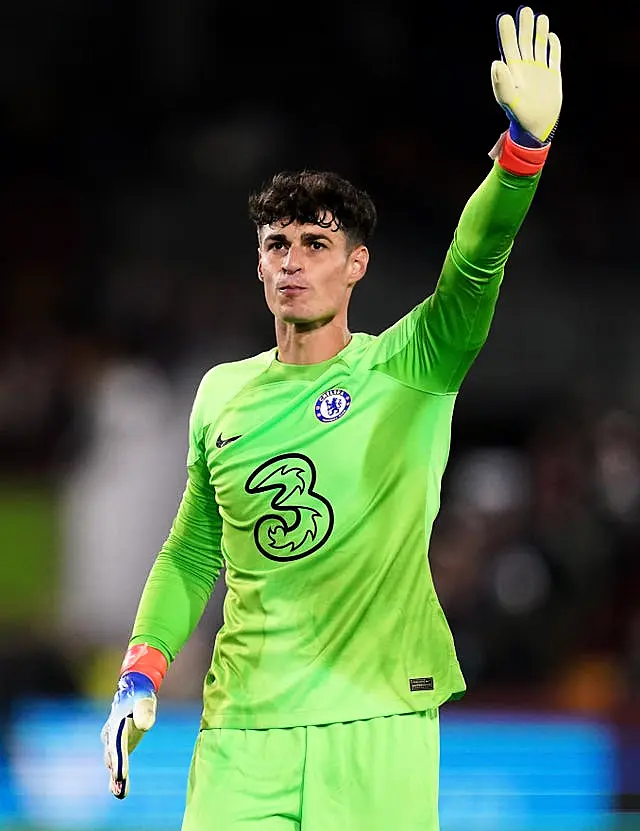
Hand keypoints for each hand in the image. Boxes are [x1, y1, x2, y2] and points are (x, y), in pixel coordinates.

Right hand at [100, 671, 156, 798]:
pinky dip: (117, 778)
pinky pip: (117, 764)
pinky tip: (120, 793)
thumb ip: (145, 711)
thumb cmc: (141, 697)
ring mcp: (113, 743)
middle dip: (116, 770)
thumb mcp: (145, 700)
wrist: (133, 693)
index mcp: (116, 723)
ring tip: (119, 792)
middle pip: (113, 755)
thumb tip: (145, 726)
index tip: (120, 775)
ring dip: (115, 778)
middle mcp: (111, 735)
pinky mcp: (118, 749)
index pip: (118, 744)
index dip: (119, 760)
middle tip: (119, 783)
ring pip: (113, 763)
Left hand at [491, 6, 561, 145]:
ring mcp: (540, 71)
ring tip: (539, 16)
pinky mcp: (553, 77)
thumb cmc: (520, 116)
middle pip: (524, 42)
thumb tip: (495, 62)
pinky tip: (552, 36)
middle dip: (524, 26)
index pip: (509, 47)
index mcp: (514, 71)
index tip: (505, 17)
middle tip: (524, 9)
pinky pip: (554, 58)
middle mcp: (526, 69)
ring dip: (539, 31)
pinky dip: (554, 47)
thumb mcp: (510, 99)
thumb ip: (502, 82)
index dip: (507, 33)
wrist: (536, 127)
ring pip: (539, 46)